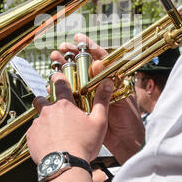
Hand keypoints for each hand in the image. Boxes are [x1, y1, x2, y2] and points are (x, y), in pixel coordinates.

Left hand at [27, 71, 113, 164]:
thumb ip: (102, 101)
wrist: (65, 165)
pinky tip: (50, 142)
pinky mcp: (31, 137)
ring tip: (55, 131)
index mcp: (65, 105)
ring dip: (45, 121)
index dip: (58, 78)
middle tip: (55, 110)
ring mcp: (38, 124)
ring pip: (38, 117)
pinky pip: (33, 132)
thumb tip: (106, 83)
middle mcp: (48, 111)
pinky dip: (40, 135)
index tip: (58, 77)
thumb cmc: (83, 145)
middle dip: (46, 101)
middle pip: (42, 99)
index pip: (59, 83)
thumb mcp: (99, 122)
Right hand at [43, 33, 144, 163]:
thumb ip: (109, 82)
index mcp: (113, 78)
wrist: (125, 142)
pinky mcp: (83, 105)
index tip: (78, 38)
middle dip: (72, 54)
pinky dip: (61, 87)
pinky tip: (52, 81)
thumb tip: (97, 64)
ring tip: (53, 59)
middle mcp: (100, 83)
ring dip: (64, 67)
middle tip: (61, 48)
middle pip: (84, 64)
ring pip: (75, 76)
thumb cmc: (129, 119)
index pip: (101, 57)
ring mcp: (91, 94)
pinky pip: (71, 93)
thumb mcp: (121, 98)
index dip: (89, 46)